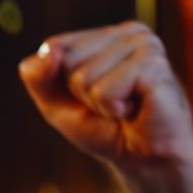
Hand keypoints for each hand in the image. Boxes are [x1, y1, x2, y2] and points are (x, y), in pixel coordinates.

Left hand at [17, 23, 192, 171]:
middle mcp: (130, 32)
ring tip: (125, 108)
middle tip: (111, 104)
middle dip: (80, 93)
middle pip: (66, 59)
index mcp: (108, 34)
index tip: (89, 97)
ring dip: (99, 103)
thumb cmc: (104, 129)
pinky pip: (104, 91)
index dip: (60, 82)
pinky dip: (112, 109)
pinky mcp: (154, 65)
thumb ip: (38, 75)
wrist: (145, 160)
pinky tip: (136, 110)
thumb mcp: (55, 103)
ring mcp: (146, 45)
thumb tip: (51, 49)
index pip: (54, 46)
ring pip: (84, 77)